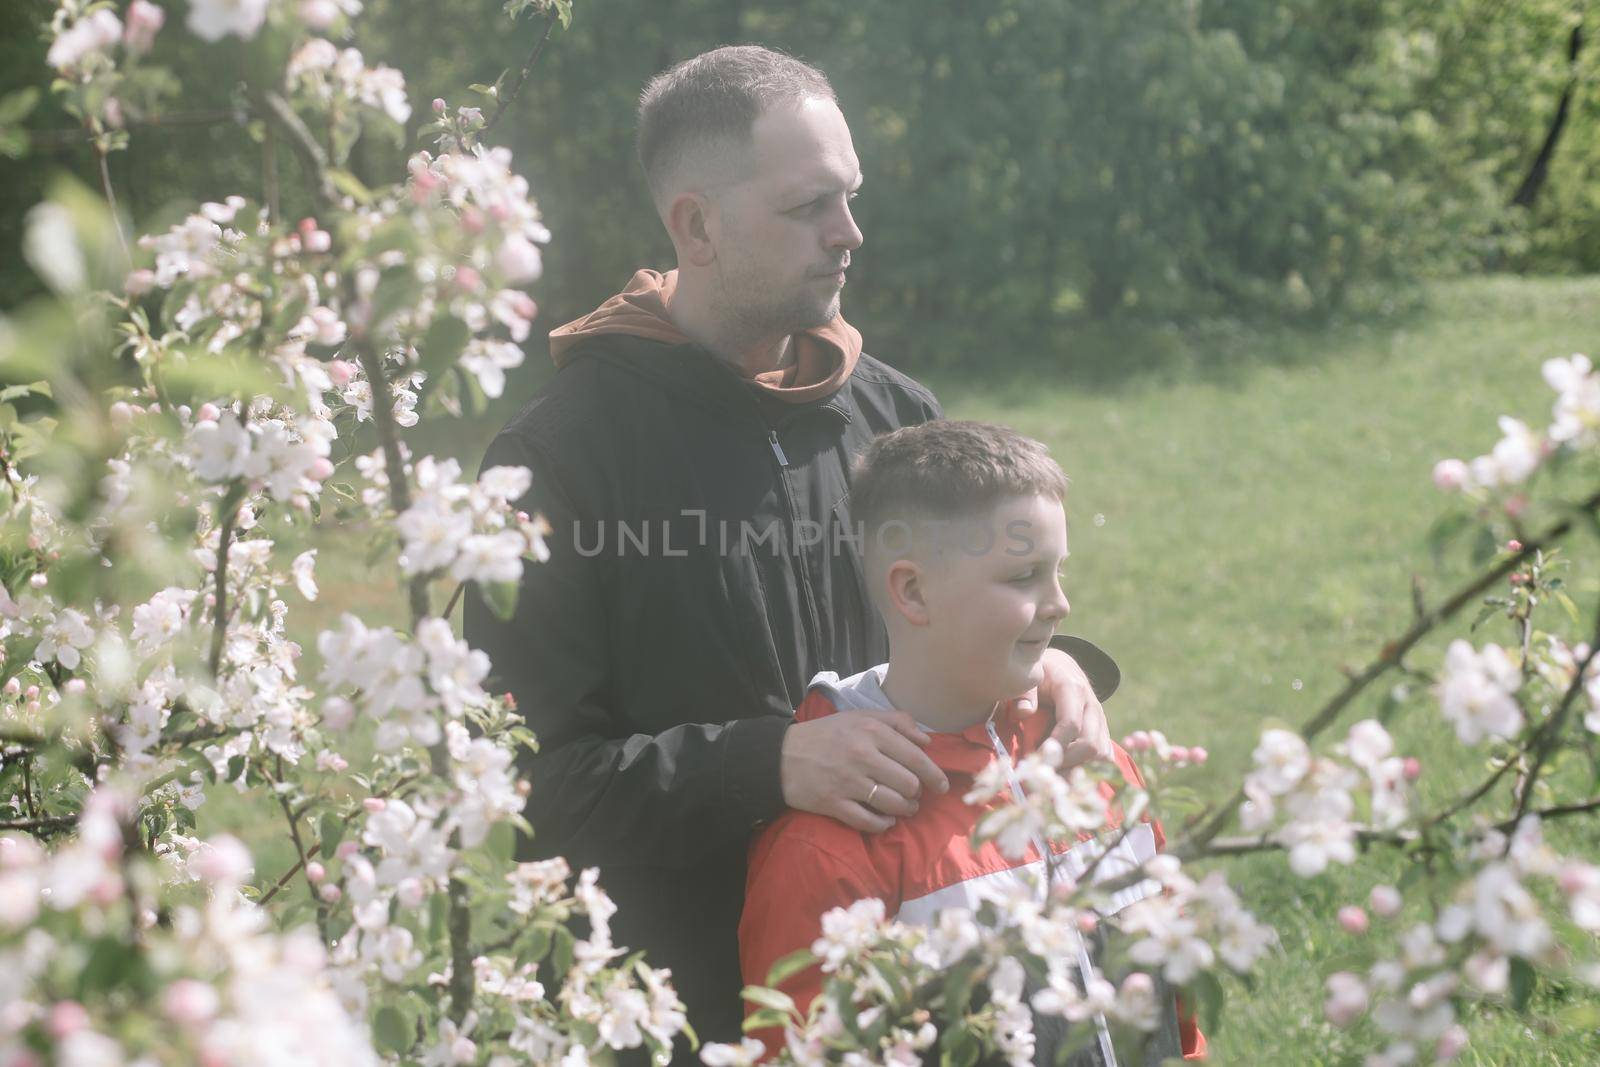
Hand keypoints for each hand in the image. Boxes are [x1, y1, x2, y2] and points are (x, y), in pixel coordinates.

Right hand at [780, 710, 950, 832]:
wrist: (781, 756)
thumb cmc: (825, 735)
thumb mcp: (858, 716)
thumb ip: (896, 721)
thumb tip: (927, 740)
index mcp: (871, 731)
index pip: (916, 757)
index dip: (935, 775)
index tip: (941, 785)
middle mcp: (862, 756)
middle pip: (909, 784)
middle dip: (918, 794)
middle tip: (916, 795)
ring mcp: (848, 782)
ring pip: (894, 804)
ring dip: (905, 810)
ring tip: (905, 808)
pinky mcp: (834, 804)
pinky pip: (870, 822)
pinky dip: (883, 824)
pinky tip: (886, 820)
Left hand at [1010, 647, 1113, 768]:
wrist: (1061, 666)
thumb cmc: (1039, 674)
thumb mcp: (1028, 676)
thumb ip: (1024, 693)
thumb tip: (1024, 712)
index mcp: (1072, 688)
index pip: (1071, 724)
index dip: (1055, 746)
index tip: (1037, 758)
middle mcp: (1092, 704)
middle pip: (1091, 744)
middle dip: (1068, 762)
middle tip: (1045, 771)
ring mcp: (1100, 718)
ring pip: (1102, 752)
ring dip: (1080, 768)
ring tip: (1056, 774)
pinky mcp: (1103, 729)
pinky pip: (1106, 754)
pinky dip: (1091, 767)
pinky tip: (1070, 771)